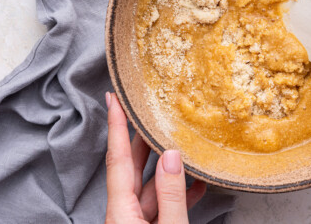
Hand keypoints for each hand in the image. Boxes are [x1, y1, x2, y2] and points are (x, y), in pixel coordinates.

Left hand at [105, 92, 205, 223]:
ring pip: (150, 187)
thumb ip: (171, 195)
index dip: (116, 126)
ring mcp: (134, 223)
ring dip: (169, 169)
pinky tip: (196, 185)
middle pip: (132, 168)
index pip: (118, 159)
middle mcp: (123, 215)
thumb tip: (172, 157)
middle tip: (151, 112)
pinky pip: (161, 206)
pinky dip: (177, 194)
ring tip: (185, 146)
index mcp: (121, 212)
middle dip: (144, 139)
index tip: (113, 100)